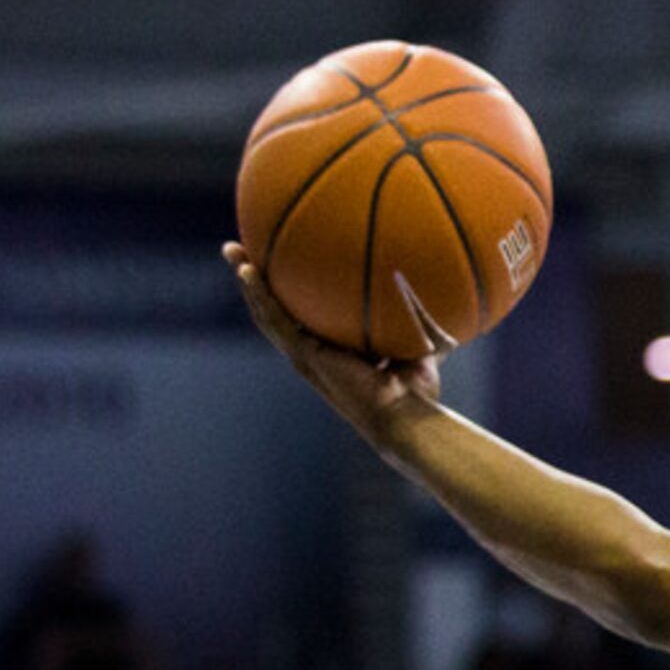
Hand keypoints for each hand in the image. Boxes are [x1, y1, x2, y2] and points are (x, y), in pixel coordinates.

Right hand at [223, 242, 449, 432]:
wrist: (405, 418)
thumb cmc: (417, 393)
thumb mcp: (419, 349)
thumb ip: (421, 321)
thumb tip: (436, 286)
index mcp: (332, 350)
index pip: (303, 317)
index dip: (291, 294)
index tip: (285, 265)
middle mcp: (312, 352)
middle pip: (276, 310)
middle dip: (259, 281)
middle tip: (243, 251)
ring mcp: (305, 355)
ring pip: (266, 313)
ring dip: (249, 282)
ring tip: (234, 252)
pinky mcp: (305, 356)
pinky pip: (275, 320)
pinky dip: (260, 295)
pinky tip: (249, 271)